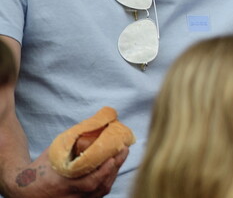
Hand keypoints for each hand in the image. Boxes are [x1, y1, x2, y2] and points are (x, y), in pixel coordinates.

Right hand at [3, 148, 127, 197]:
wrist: (25, 190)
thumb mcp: (55, 154)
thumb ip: (73, 144)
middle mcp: (71, 196)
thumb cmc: (41, 168)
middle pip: (99, 185)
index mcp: (64, 184)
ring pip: (101, 191)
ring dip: (113, 173)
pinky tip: (112, 168)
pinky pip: (98, 194)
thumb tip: (95, 125)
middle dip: (114, 167)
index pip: (90, 181)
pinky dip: (106, 180)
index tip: (115, 155)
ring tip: (121, 156)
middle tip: (124, 150)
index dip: (105, 170)